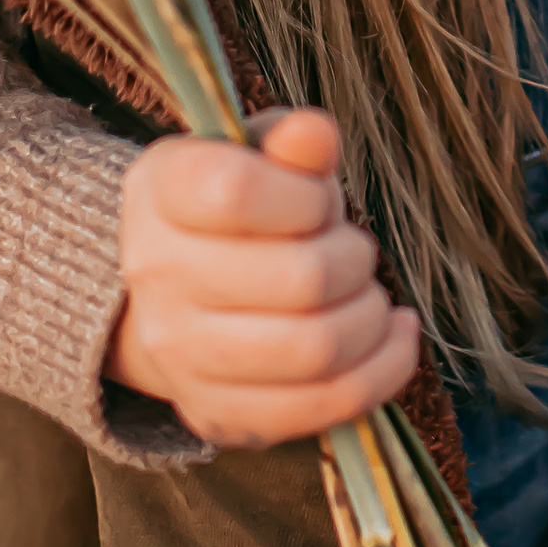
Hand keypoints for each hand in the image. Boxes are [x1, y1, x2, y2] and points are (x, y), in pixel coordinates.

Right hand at [110, 106, 418, 447]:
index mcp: (160, 190)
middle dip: (354, 260)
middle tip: (352, 252)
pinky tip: (391, 339)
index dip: (307, 197)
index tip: (319, 201)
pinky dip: (380, 372)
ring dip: (370, 319)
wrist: (170, 290)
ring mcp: (180, 354)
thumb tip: (315, 134)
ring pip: (316, 349)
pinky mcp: (217, 412)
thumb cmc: (234, 210)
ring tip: (369, 298)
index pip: (237, 192)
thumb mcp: (256, 154)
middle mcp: (156, 275)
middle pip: (300, 279)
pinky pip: (320, 408)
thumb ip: (290, 142)